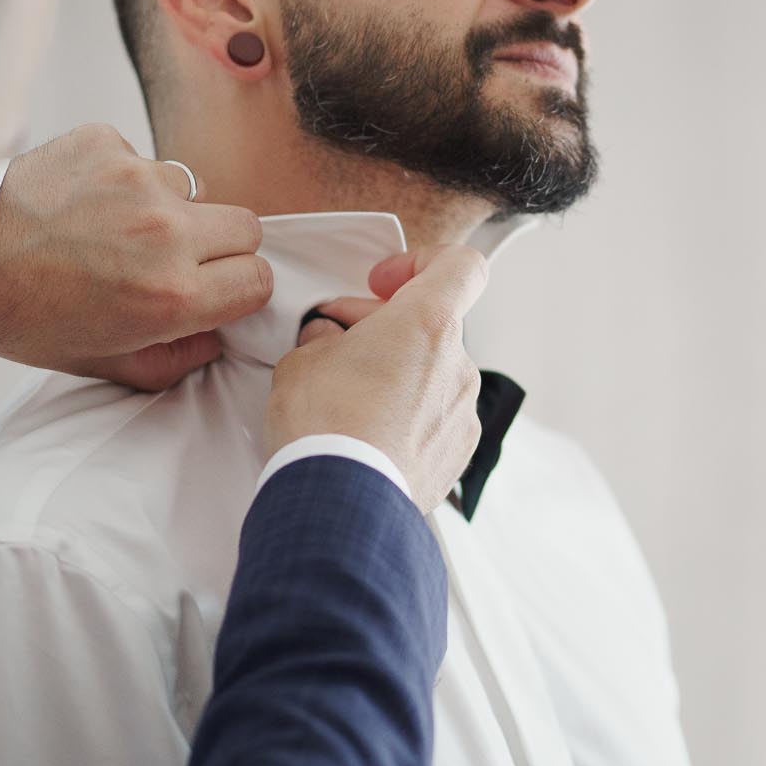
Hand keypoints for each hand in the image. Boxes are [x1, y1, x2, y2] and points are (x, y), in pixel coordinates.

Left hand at [0, 124, 271, 390]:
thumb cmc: (29, 317)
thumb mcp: (109, 363)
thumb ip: (179, 359)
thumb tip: (217, 335)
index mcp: (173, 297)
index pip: (258, 279)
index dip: (239, 287)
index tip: (215, 288)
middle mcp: (165, 234)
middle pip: (247, 227)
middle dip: (220, 246)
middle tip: (175, 258)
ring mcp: (138, 180)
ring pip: (192, 189)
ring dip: (167, 208)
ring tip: (115, 228)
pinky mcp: (106, 143)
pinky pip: (142, 157)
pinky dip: (123, 178)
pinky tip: (86, 201)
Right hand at [266, 245, 488, 511]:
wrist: (342, 503)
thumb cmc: (326, 428)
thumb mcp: (302, 360)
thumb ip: (326, 337)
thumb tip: (332, 342)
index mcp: (427, 324)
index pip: (461, 266)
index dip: (422, 262)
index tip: (384, 282)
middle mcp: (458, 365)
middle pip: (432, 323)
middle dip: (385, 326)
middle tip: (336, 341)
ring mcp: (462, 412)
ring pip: (433, 372)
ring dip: (397, 373)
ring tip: (348, 394)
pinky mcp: (458, 452)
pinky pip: (435, 417)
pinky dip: (407, 415)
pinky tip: (367, 432)